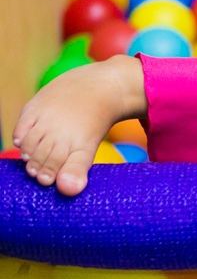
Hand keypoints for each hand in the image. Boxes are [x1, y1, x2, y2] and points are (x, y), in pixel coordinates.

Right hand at [12, 55, 145, 195]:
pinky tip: (22, 142)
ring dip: (27, 154)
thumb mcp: (88, 147)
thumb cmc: (90, 123)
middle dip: (37, 168)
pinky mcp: (36, 107)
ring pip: (29, 144)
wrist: (96, 88)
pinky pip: (21, 126)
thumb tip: (69, 190)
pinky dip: (19, 137)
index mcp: (80, 144)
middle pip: (41, 157)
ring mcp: (48, 119)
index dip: (49, 176)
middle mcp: (63, 132)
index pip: (59, 167)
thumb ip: (77, 169)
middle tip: (36, 174)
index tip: (46, 181)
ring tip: (29, 159)